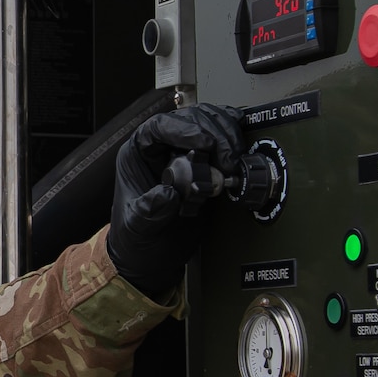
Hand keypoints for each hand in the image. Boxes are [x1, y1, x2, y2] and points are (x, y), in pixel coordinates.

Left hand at [106, 103, 243, 298]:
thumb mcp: (138, 228)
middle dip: (213, 133)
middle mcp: (161, 149)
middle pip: (189, 120)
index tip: (205, 142)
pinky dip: (233, 137)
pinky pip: (220, 139)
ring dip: (226, 134)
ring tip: (234, 159)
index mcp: (138, 155)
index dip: (183, 128)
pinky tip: (241, 141)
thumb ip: (149, 210)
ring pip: (207, 124)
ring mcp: (185, 154)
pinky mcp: (206, 165)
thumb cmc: (136, 239)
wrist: (153, 257)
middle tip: (228, 157)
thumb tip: (168, 194)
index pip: (159, 127)